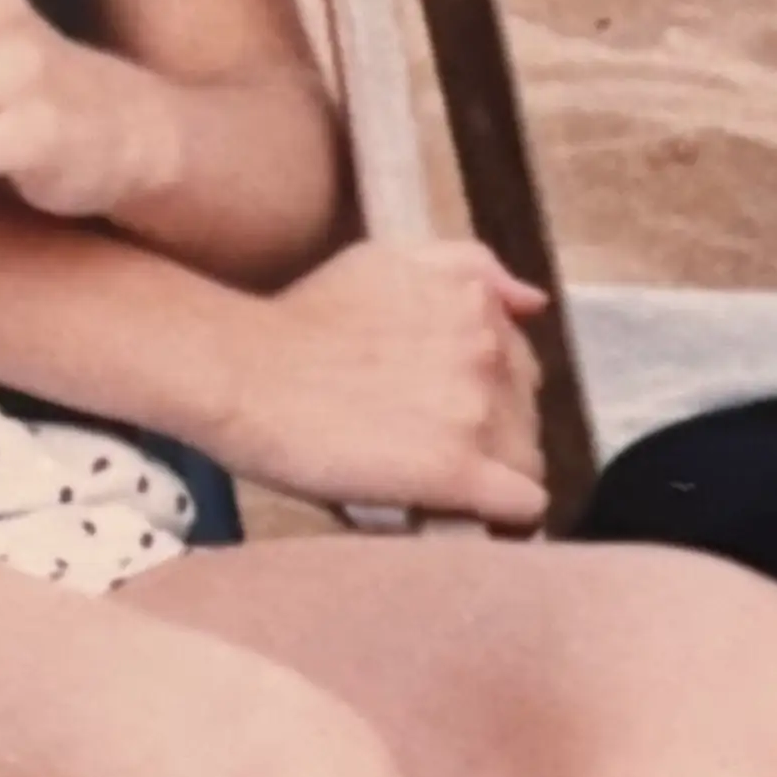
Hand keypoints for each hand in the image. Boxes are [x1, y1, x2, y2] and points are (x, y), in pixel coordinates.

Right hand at [227, 236, 549, 528]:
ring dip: (489, 476)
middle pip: (526, 414)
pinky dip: (500, 516)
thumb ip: (470, 268)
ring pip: (526, 460)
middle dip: (489, 435)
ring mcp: (477, 412)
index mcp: (476, 303)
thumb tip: (533, 302)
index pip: (518, 368)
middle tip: (427, 450)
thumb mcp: (388, 260)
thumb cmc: (299, 318)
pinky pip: (521, 504)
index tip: (444, 417)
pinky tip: (463, 515)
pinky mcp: (456, 470)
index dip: (485, 399)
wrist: (243, 370)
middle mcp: (489, 350)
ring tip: (431, 484)